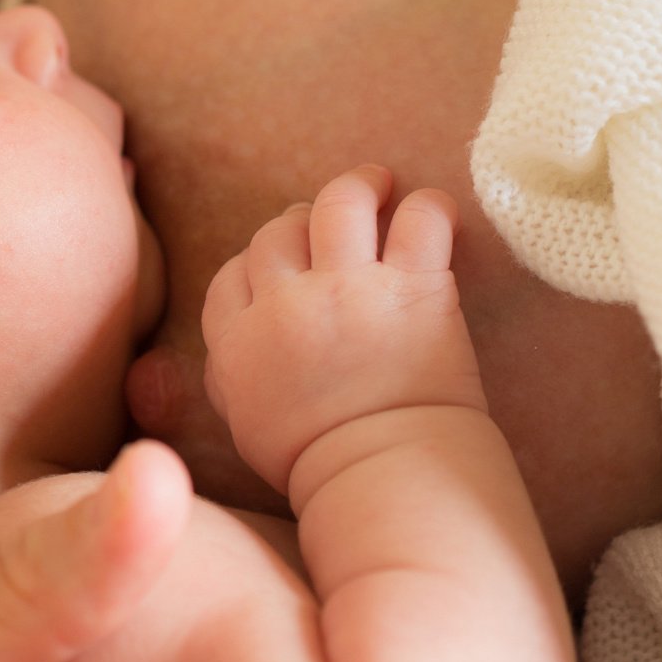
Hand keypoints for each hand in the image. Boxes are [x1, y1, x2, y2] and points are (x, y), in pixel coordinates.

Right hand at [202, 167, 484, 494]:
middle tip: (328, 223)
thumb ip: (231, 379)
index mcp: (240, 341)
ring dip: (360, 185)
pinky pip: (419, 220)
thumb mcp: (245, 426)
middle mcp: (286, 304)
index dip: (257, 260)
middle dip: (300, 221)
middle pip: (278, 232)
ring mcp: (349, 290)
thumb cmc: (319, 466)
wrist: (384, 479)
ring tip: (378, 183)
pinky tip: (433, 212)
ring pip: (340, 202)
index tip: (283, 263)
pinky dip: (428, 207)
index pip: (232, 273)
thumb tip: (229, 355)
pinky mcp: (412, 288)